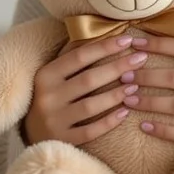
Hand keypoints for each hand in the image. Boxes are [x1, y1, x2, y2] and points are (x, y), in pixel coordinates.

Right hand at [22, 35, 150, 146]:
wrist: (32, 134)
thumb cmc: (50, 96)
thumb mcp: (54, 74)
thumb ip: (73, 56)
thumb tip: (103, 32)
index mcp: (46, 75)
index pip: (80, 56)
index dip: (105, 47)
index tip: (128, 39)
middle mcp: (48, 97)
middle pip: (89, 79)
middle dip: (118, 68)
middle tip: (141, 59)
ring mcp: (54, 120)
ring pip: (90, 106)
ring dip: (115, 95)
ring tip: (136, 86)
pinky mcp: (63, 140)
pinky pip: (90, 131)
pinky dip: (109, 122)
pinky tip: (125, 113)